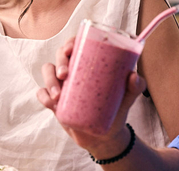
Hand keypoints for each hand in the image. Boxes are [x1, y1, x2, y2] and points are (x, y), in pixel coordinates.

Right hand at [37, 37, 146, 156]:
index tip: (70, 50)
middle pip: (60, 55)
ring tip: (57, 96)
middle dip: (59, 62)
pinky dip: (43, 96)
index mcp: (89, 62)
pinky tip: (51, 103)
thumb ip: (135, 86)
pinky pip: (42, 93)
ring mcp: (62, 84)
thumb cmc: (116, 109)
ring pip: (48, 71)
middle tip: (65, 74)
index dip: (70, 42)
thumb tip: (133, 76)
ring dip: (49, 80)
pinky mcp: (55, 100)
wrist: (106, 136)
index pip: (77, 44)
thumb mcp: (127, 97)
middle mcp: (74, 69)